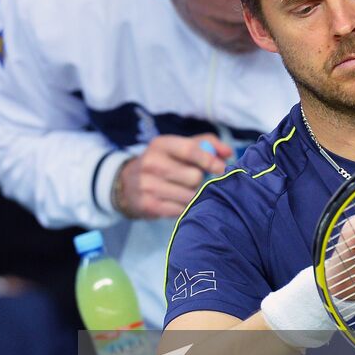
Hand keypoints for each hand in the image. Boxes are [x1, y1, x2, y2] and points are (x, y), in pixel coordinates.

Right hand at [113, 135, 230, 219]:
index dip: (209, 159)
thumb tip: (229, 152)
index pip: (190, 150)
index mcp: (160, 145)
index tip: (221, 168)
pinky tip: (177, 201)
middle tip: (193, 180)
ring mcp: (148, 186)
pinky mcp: (149, 206)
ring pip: (189, 196)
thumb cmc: (162, 162)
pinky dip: (185, 208)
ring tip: (186, 191)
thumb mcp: (177, 147)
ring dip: (194, 196)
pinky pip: (181, 210)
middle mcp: (151, 164)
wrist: (126, 185)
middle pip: (193, 177)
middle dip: (199, 180)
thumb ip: (206, 144)